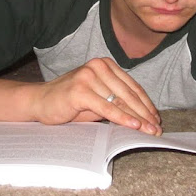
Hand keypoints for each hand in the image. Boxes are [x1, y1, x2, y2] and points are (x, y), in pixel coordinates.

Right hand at [30, 58, 161, 134]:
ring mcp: (89, 76)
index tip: (156, 118)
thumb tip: (143, 117)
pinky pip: (107, 107)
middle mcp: (98, 66)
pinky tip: (134, 125)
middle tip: (157, 128)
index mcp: (105, 64)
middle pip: (129, 93)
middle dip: (145, 113)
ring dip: (138, 118)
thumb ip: (116, 102)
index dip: (146, 104)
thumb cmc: (69, 103)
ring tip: (150, 130)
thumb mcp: (97, 100)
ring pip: (121, 101)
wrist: (39, 101)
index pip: (132, 86)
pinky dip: (122, 118)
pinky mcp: (80, 90)